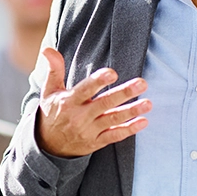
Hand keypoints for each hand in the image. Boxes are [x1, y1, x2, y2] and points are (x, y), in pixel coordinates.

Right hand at [34, 47, 148, 157]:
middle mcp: (79, 116)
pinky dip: (129, 130)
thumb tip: (48, 49)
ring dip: (131, 111)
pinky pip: (114, 136)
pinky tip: (143, 122)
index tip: (112, 73)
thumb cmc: (53, 112)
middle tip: (142, 83)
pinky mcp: (95, 142)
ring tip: (148, 103)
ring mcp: (88, 131)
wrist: (48, 145)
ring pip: (112, 120)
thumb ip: (54, 69)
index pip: (85, 89)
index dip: (98, 81)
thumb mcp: (49, 91)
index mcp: (68, 101)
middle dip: (124, 93)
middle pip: (104, 103)